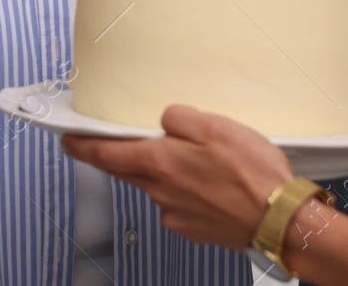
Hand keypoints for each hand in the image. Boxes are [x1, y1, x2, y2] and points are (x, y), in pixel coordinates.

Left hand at [63, 105, 293, 249]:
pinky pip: (179, 204)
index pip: (105, 154)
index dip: (82, 147)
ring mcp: (176, 215)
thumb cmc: (252, 173)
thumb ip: (178, 118)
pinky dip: (186, 192)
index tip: (67, 142)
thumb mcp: (213, 125)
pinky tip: (210, 184)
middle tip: (113, 144)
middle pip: (126, 172)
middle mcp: (160, 192)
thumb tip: (165, 121)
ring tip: (192, 159)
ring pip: (156, 187)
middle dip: (117, 157)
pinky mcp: (195, 229)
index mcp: (158, 163)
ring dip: (162, 173)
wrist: (280, 220)